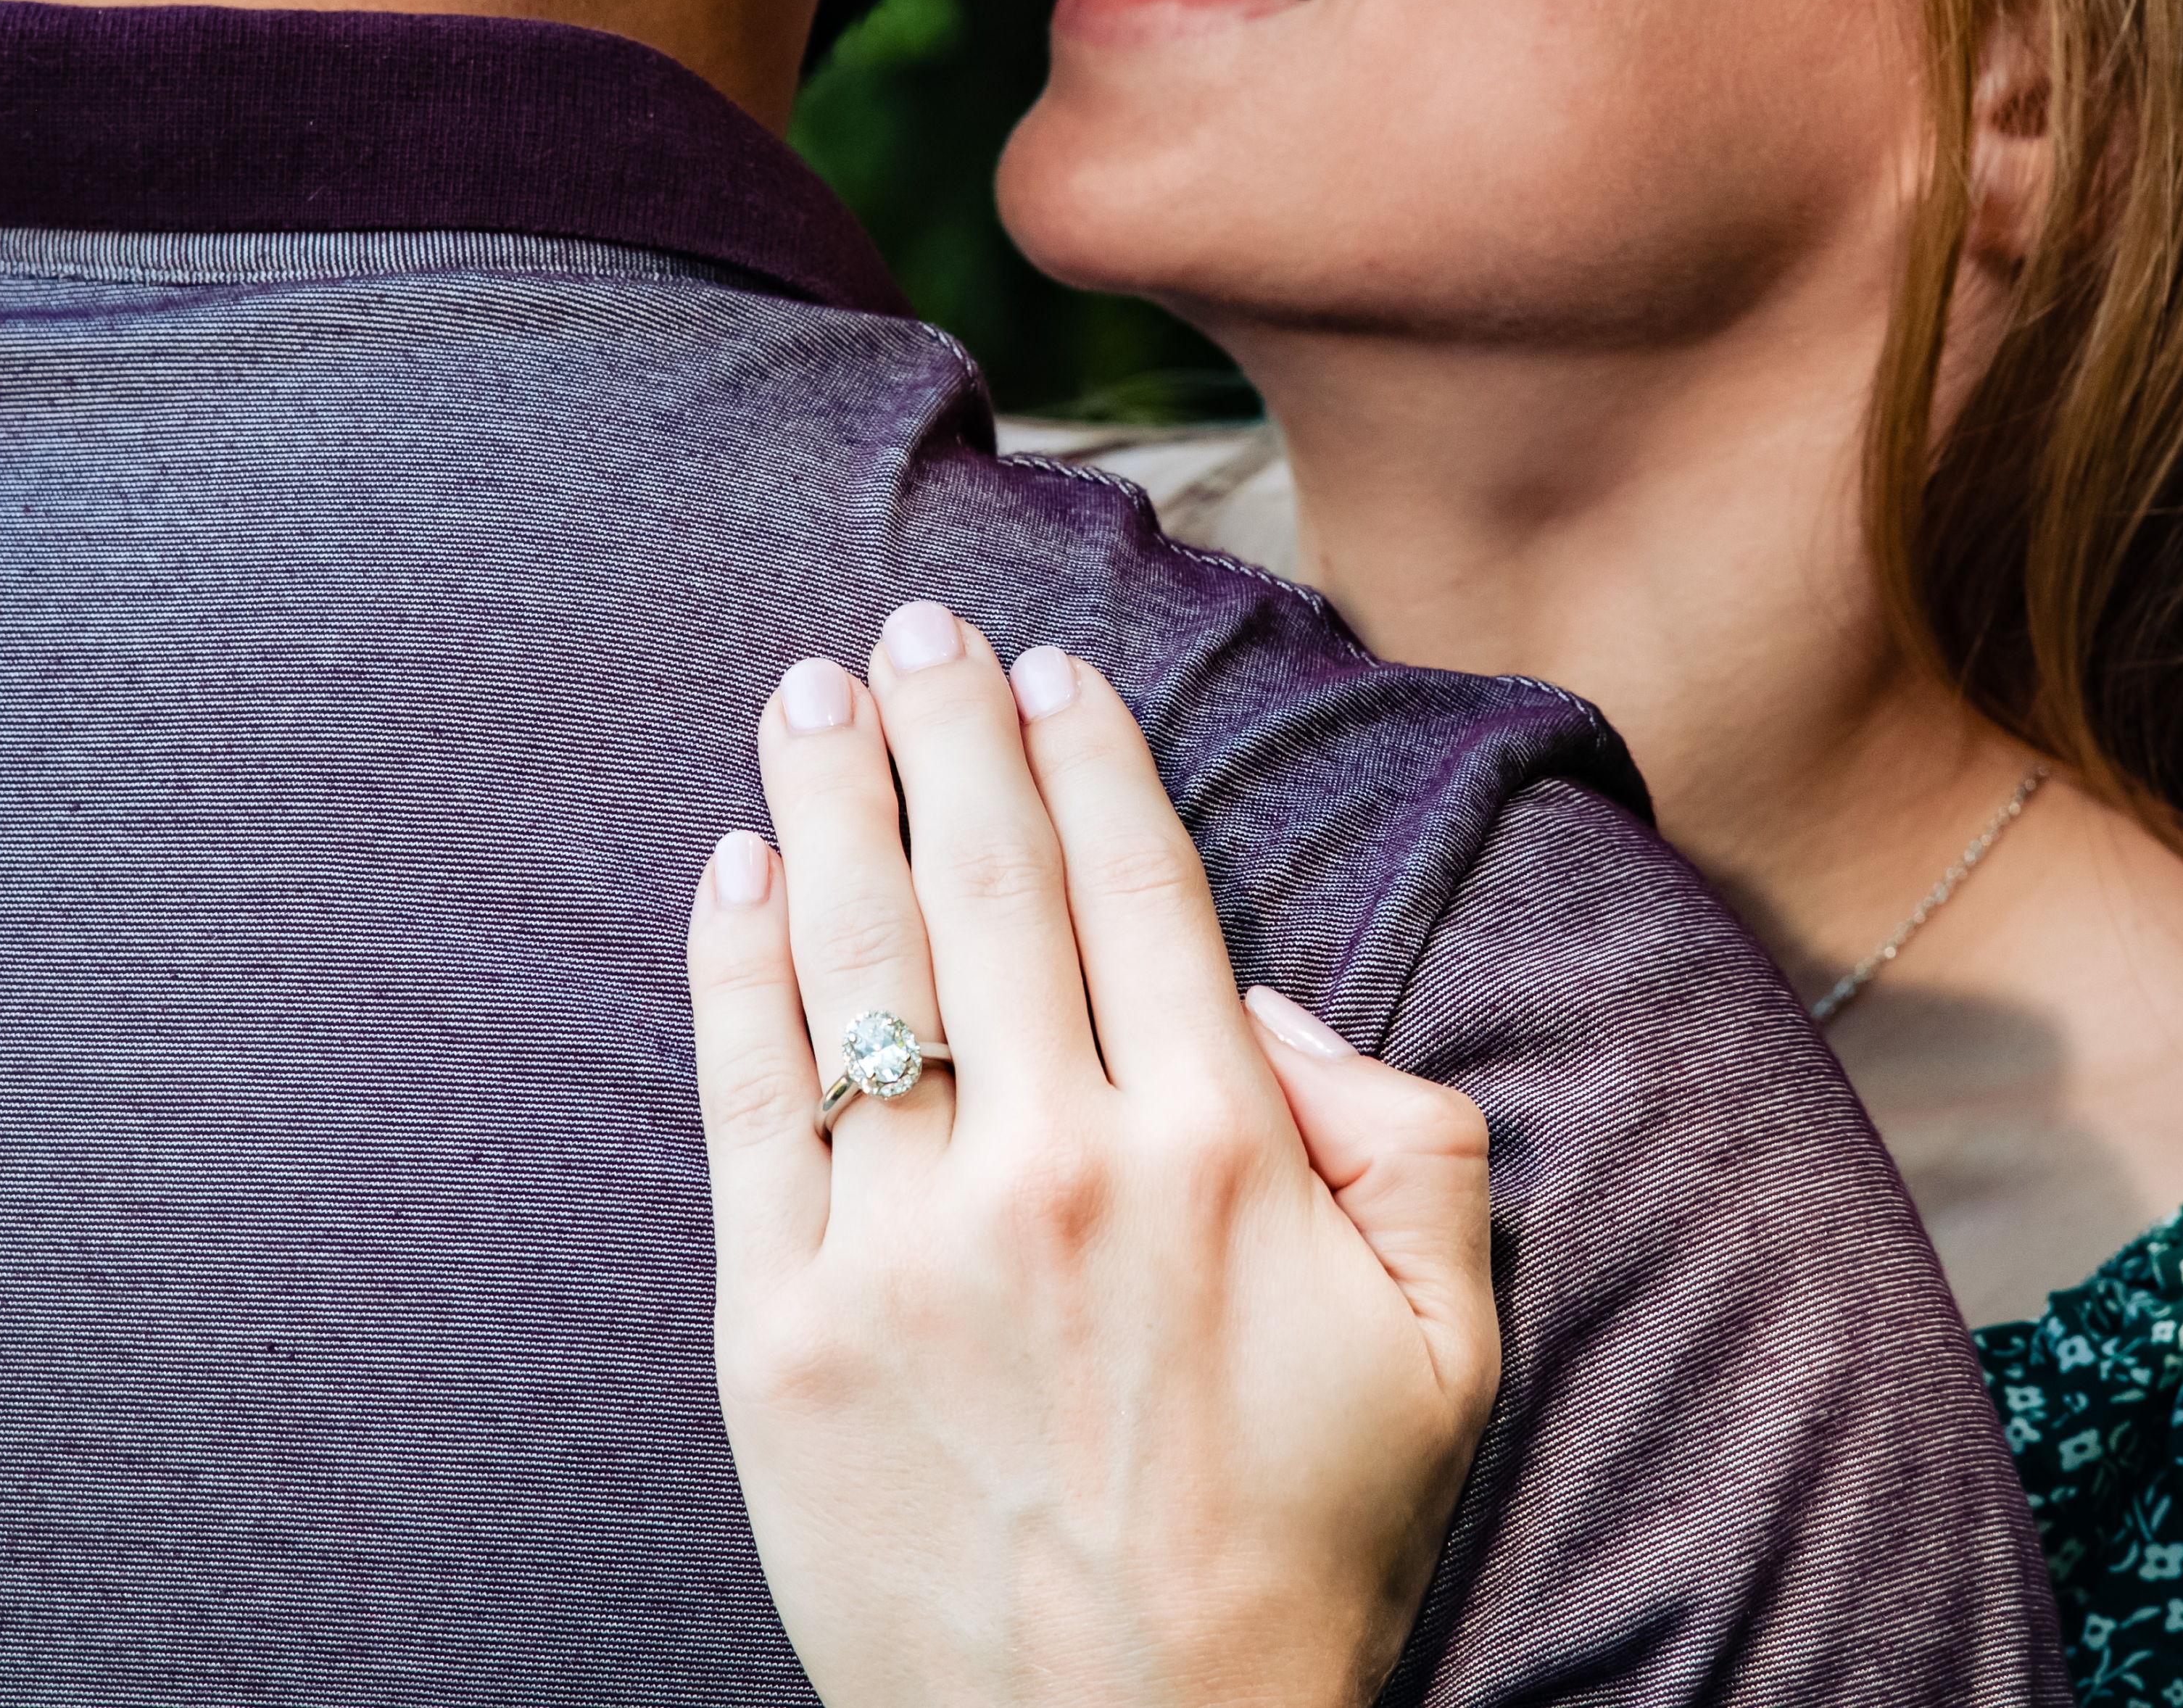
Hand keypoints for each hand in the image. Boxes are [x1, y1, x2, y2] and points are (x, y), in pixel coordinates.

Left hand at [686, 603, 1500, 1707]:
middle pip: (987, 886)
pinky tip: (734, 872)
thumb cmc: (1303, 1553)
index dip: (1088, 760)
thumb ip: (1410, 1142)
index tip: (1050, 671)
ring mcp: (899, 1247)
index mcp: (1220, 1153)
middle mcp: (1054, 1166)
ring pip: (858, 962)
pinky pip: (746, 1106)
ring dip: (828, 805)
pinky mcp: (777, 1331)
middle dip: (948, 735)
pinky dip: (735, 968)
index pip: (1137, 890)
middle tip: (915, 628)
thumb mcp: (1448, 1345)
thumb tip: (1274, 1007)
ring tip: (811, 696)